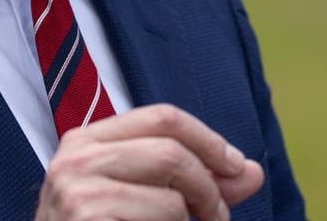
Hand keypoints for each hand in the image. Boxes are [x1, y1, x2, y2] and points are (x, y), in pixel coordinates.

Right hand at [34, 103, 264, 220]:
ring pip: (170, 197)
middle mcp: (75, 159)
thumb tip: (251, 172)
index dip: (210, 140)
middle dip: (209, 187)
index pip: (163, 117)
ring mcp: (75, 194)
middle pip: (171, 151)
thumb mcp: (146, 198)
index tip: (236, 167)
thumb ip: (196, 183)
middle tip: (218, 218)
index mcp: (86, 140)